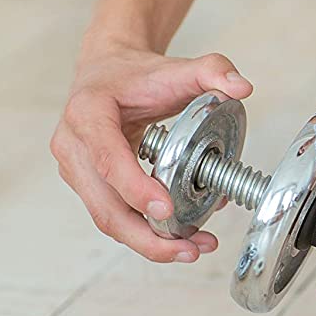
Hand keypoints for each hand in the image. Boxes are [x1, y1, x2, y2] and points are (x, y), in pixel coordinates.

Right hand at [50, 39, 252, 261]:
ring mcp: (76, 170)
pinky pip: (114, 217)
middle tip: (189, 248)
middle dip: (147, 235)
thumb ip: (213, 70)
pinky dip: (144, 233)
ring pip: (107, 219)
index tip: (165, 208)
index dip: (134, 187)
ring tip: (192, 249)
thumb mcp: (178, 67)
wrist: (108, 72)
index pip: (108, 158)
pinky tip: (178, 239)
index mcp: (88, 112)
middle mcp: (73, 145)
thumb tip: (242, 87)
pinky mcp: (86, 186)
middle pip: (105, 205)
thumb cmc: (136, 74)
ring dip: (148, 242)